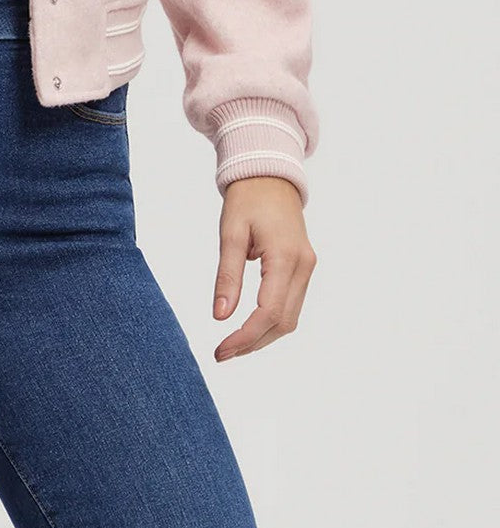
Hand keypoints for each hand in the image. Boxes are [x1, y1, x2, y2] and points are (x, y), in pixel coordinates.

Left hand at [212, 176, 316, 360]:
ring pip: (290, 317)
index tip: (221, 350)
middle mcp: (303, 266)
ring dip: (263, 335)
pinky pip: (291, 304)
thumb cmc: (248, 198)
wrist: (270, 174)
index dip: (245, 336)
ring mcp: (307, 268)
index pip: (268, 311)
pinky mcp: (304, 267)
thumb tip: (220, 316)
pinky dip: (271, 320)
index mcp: (285, 256)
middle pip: (283, 321)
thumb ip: (227, 275)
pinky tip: (250, 326)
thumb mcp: (231, 232)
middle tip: (223, 353)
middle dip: (253, 342)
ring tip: (233, 344)